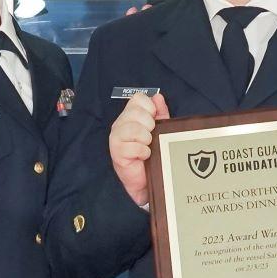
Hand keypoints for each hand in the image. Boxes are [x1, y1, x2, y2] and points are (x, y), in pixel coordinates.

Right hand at [110, 92, 170, 207]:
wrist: (145, 180)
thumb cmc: (151, 154)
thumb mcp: (159, 129)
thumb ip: (160, 112)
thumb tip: (158, 97)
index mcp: (130, 115)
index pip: (137, 98)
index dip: (149, 108)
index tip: (154, 120)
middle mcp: (120, 123)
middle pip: (136, 111)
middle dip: (149, 124)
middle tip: (151, 136)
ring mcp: (116, 137)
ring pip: (134, 128)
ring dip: (146, 139)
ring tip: (147, 146)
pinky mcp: (116, 152)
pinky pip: (134, 146)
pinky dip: (144, 152)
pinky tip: (144, 156)